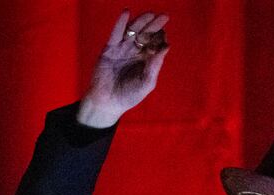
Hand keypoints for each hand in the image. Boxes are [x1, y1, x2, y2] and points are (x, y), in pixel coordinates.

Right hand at [77, 9, 170, 128]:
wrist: (107, 102)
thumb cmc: (129, 96)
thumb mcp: (146, 83)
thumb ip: (155, 66)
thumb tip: (166, 48)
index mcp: (146, 61)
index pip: (155, 45)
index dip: (161, 38)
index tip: (165, 34)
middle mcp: (135, 53)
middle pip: (146, 35)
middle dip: (155, 26)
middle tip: (164, 16)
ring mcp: (122, 49)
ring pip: (133, 32)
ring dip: (141, 22)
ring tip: (150, 14)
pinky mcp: (109, 49)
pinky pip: (116, 34)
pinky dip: (120, 23)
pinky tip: (126, 13)